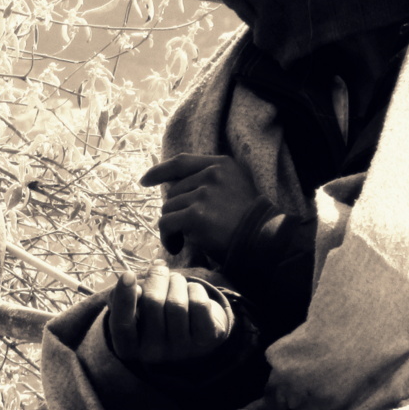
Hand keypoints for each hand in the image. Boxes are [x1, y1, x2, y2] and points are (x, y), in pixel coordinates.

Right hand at [107, 262, 231, 364]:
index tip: (128, 274)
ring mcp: (181, 350)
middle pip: (153, 303)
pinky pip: (199, 303)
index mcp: (129, 348)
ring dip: (177, 282)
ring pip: (177, 302)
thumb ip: (123, 296)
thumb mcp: (133, 308)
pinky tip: (191, 294)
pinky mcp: (205, 340)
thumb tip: (134, 286)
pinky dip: (195, 289)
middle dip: (157, 277)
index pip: (123, 325)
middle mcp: (153, 354)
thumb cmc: (156, 315)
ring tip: (176, 282)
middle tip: (159, 270)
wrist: (192, 332)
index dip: (124, 298)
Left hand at [140, 154, 262, 258]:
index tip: (145, 180)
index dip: (160, 171)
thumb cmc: (249, 221)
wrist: (263, 240)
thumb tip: (171, 186)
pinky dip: (167, 238)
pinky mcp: (196, 215)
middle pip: (173, 191)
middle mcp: (212, 174)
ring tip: (185, 239)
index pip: (181, 162)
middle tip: (186, 229)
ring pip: (168, 208)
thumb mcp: (234, 187)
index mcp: (222, 164)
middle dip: (175, 211)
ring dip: (172, 227)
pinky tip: (177, 247)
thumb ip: (209, 181)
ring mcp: (203, 193)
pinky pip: (166, 224)